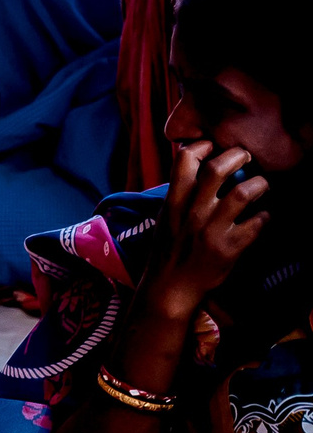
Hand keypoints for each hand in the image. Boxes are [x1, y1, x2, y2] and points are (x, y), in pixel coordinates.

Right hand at [146, 140, 270, 322]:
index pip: (184, 160)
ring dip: (259, 185)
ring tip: (262, 185)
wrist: (171, 287)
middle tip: (247, 157)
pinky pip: (257, 224)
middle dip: (237, 156)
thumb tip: (197, 171)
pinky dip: (265, 217)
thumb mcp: (167, 217)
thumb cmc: (169, 250)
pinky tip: (264, 217)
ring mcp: (212, 229)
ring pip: (243, 193)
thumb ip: (180, 195)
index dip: (202, 146)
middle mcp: (193, 211)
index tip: (213, 146)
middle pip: (217, 169)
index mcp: (174, 201)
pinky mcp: (229, 248)